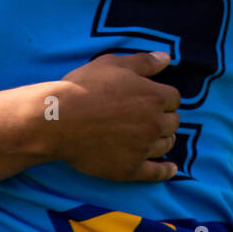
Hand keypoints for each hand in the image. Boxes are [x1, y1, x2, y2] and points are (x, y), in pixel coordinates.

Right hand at [47, 51, 180, 181]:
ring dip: (163, 139)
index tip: (153, 98)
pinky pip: (156, 173)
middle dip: (164, 117)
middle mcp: (154, 123)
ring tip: (153, 136)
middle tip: (149, 116)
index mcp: (154, 96)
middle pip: (173, 122)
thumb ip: (143, 61)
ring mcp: (143, 148)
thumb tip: (166, 58)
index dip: (163, 97)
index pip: (174, 98)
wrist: (58, 119)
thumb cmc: (84, 87)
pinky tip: (171, 168)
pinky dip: (166, 171)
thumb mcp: (113, 63)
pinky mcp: (130, 169)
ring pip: (166, 144)